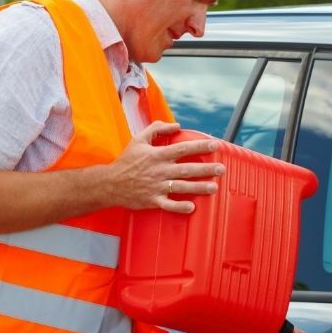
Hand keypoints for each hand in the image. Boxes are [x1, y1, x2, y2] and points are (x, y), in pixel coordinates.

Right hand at [108, 121, 225, 213]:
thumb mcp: (139, 139)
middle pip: (187, 169)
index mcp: (158, 155)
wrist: (110, 183)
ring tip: (214, 187)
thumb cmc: (126, 161)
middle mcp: (160, 171)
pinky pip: (168, 205)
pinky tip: (192, 207)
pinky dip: (180, 207)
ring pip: (182, 187)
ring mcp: (157, 187)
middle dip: (206, 169)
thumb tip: (177, 125)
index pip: (183, 149)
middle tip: (221, 169)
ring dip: (199, 188)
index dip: (200, 146)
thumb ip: (157, 128)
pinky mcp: (152, 200)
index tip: (215, 145)